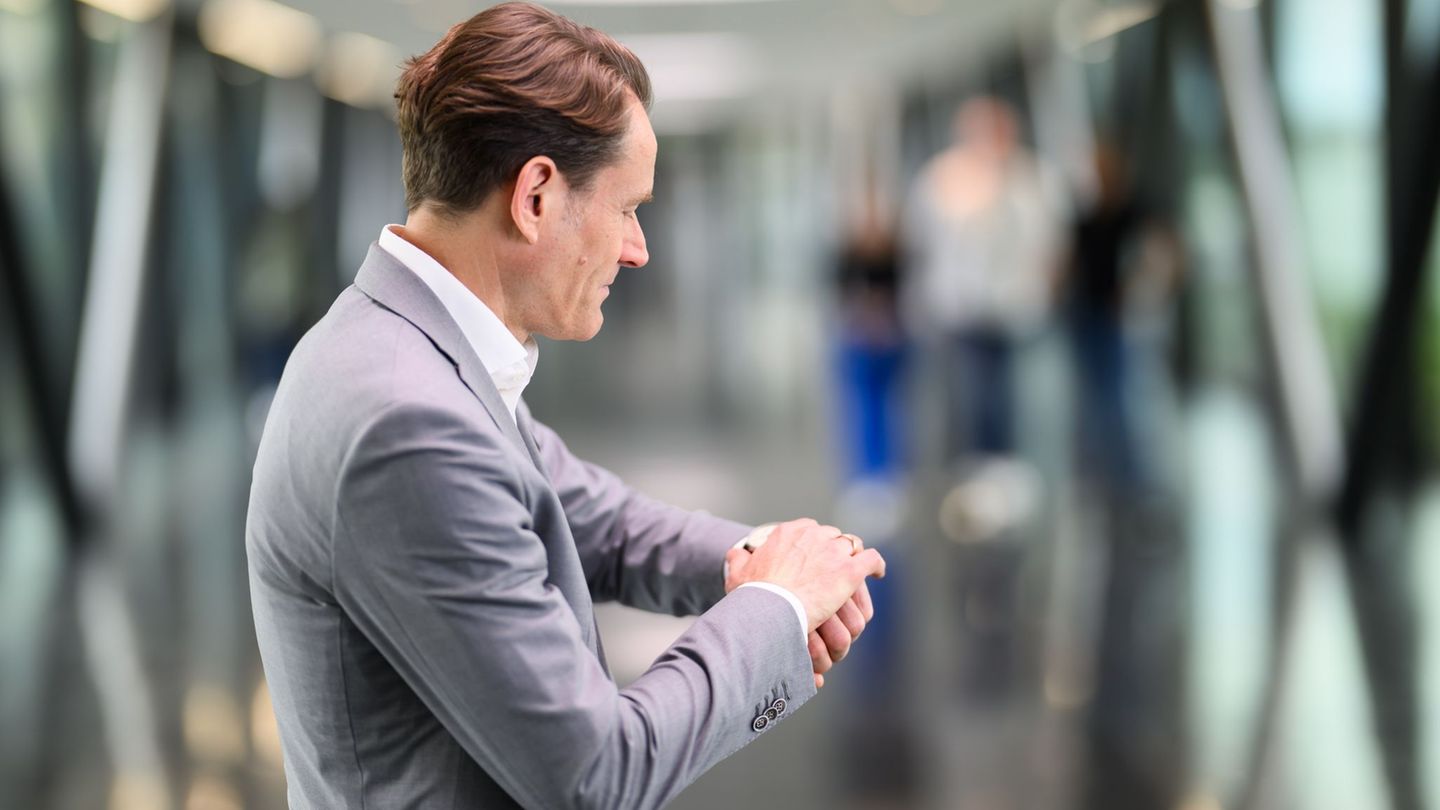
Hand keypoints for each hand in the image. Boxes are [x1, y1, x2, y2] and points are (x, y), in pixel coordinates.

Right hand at [728, 519, 885, 683]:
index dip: (813, 543)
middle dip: (832, 550)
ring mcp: (834, 552)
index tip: (813, 555)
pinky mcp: (850, 572)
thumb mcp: (739, 573)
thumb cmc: (753, 594)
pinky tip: (877, 574)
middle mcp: (814, 535)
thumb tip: (736, 554)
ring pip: (851, 546)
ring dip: (852, 558)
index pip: (809, 529)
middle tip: (832, 568)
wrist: (770, 609)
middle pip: (831, 536)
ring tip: (854, 571)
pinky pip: (871, 560)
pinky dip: (876, 566)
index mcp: (789, 532)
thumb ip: (738, 559)